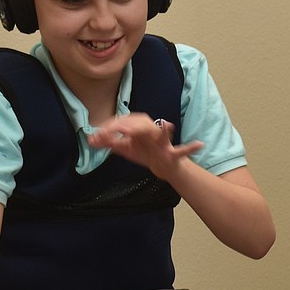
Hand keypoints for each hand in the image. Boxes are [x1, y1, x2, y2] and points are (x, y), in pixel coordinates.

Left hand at [87, 113, 203, 180]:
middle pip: (138, 125)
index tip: (96, 136)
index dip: (108, 128)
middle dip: (124, 128)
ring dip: (162, 130)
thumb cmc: (145, 153)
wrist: (163, 167)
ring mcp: (163, 141)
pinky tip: (199, 145)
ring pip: (161, 134)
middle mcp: (151, 130)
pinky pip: (182, 151)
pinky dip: (190, 148)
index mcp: (139, 126)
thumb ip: (109, 143)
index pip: (123, 122)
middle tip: (109, 134)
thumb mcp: (125, 148)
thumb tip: (91, 140)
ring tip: (165, 126)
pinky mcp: (172, 153)